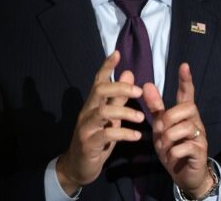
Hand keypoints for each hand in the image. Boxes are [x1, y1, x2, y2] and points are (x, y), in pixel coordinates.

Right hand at [56, 51, 144, 194]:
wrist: (79, 167)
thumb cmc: (97, 138)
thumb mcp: (110, 117)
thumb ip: (119, 97)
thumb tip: (129, 73)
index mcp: (93, 104)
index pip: (98, 80)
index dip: (107, 66)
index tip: (118, 53)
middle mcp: (87, 112)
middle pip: (100, 91)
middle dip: (120, 87)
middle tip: (140, 91)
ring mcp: (86, 127)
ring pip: (103, 112)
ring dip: (125, 112)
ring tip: (141, 118)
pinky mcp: (88, 143)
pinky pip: (107, 134)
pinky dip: (124, 133)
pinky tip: (137, 136)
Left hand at [144, 63, 213, 197]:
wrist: (185, 175)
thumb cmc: (173, 148)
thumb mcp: (161, 127)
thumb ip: (155, 107)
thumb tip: (147, 83)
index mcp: (185, 114)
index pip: (187, 93)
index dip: (186, 80)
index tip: (184, 65)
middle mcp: (195, 121)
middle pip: (187, 108)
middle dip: (169, 118)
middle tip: (159, 130)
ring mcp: (200, 136)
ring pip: (184, 127)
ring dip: (169, 138)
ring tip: (164, 147)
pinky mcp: (200, 151)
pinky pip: (185, 146)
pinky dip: (173, 152)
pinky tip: (171, 156)